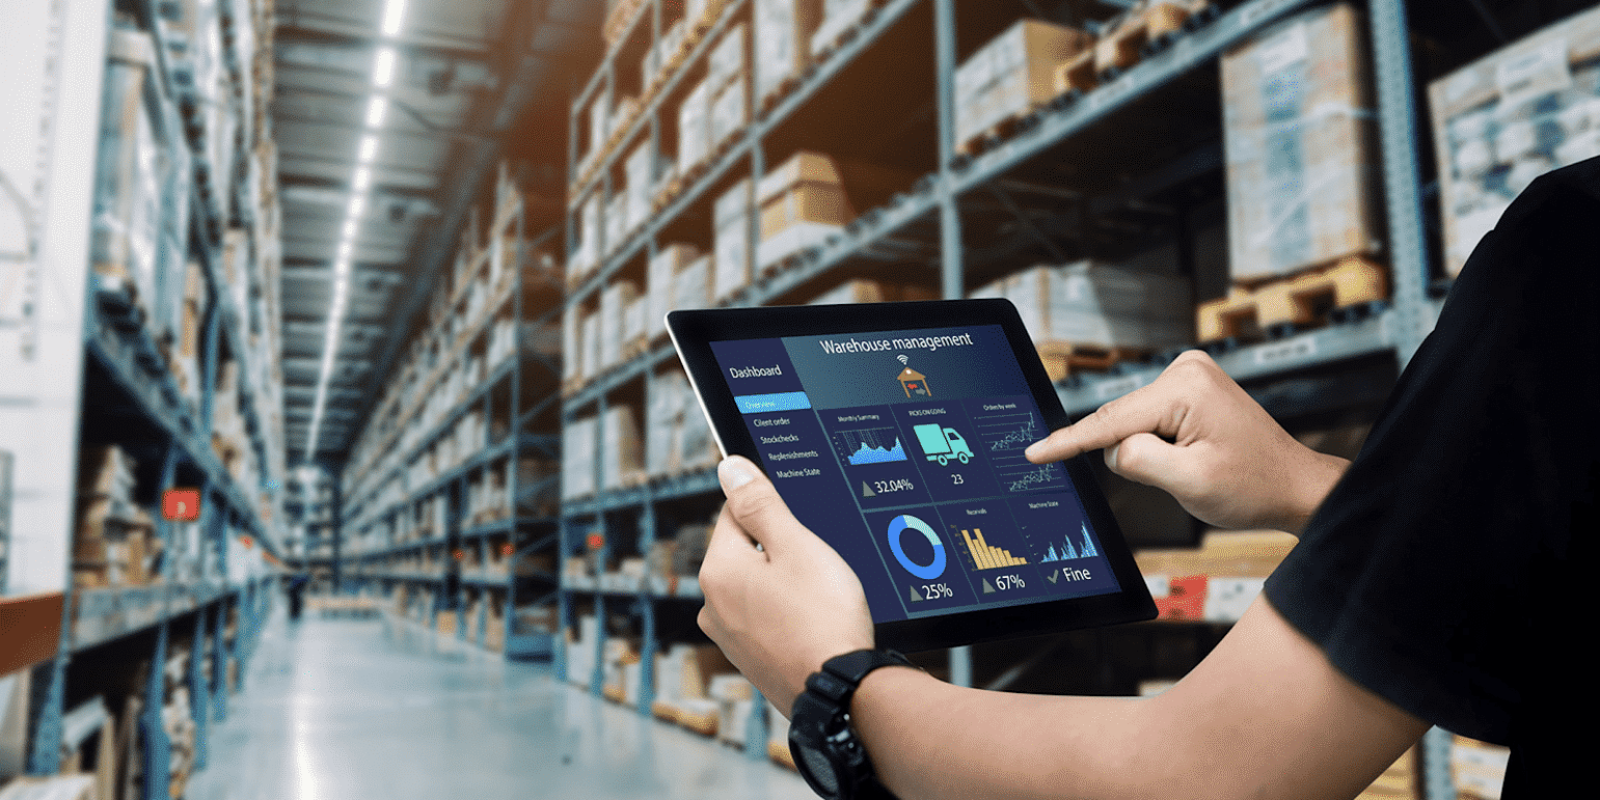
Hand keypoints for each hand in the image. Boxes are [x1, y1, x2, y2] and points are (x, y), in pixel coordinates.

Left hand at [698, 456, 874, 714]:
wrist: (841, 691)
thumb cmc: (823, 617)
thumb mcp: (797, 546)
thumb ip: (760, 504)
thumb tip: (729, 467)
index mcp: (718, 570)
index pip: (734, 512)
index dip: (772, 510)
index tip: (802, 524)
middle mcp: (712, 604)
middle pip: (745, 551)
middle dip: (779, 549)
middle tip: (818, 563)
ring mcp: (729, 636)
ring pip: (757, 586)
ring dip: (785, 582)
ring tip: (820, 596)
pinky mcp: (750, 659)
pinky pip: (766, 618)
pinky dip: (787, 613)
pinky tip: (814, 621)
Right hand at [1025, 350, 1347, 533]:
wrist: (1294, 486)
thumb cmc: (1253, 486)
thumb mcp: (1189, 482)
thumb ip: (1136, 461)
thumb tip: (1112, 449)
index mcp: (1185, 387)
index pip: (1111, 421)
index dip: (1068, 442)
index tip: (1034, 454)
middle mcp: (1185, 370)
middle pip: (1122, 422)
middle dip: (1136, 456)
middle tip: (1182, 475)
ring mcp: (1188, 376)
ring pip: (1133, 425)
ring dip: (1151, 453)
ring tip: (1197, 464)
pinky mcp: (1189, 389)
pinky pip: (1148, 422)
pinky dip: (1158, 446)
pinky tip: (1193, 456)